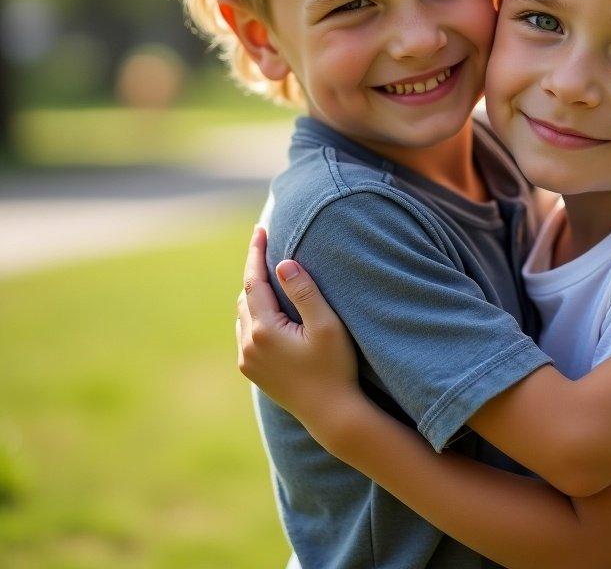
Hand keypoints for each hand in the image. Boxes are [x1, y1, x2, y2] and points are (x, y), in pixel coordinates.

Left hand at [236, 227, 363, 427]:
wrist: (331, 413)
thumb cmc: (335, 366)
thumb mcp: (326, 325)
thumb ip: (304, 292)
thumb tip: (283, 264)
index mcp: (264, 330)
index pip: (254, 281)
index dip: (256, 253)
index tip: (259, 228)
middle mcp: (249, 344)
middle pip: (246, 296)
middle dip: (256, 271)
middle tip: (267, 245)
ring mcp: (248, 360)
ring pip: (244, 315)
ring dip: (254, 293)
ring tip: (269, 274)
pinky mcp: (252, 371)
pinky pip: (246, 332)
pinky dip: (254, 314)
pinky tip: (268, 309)